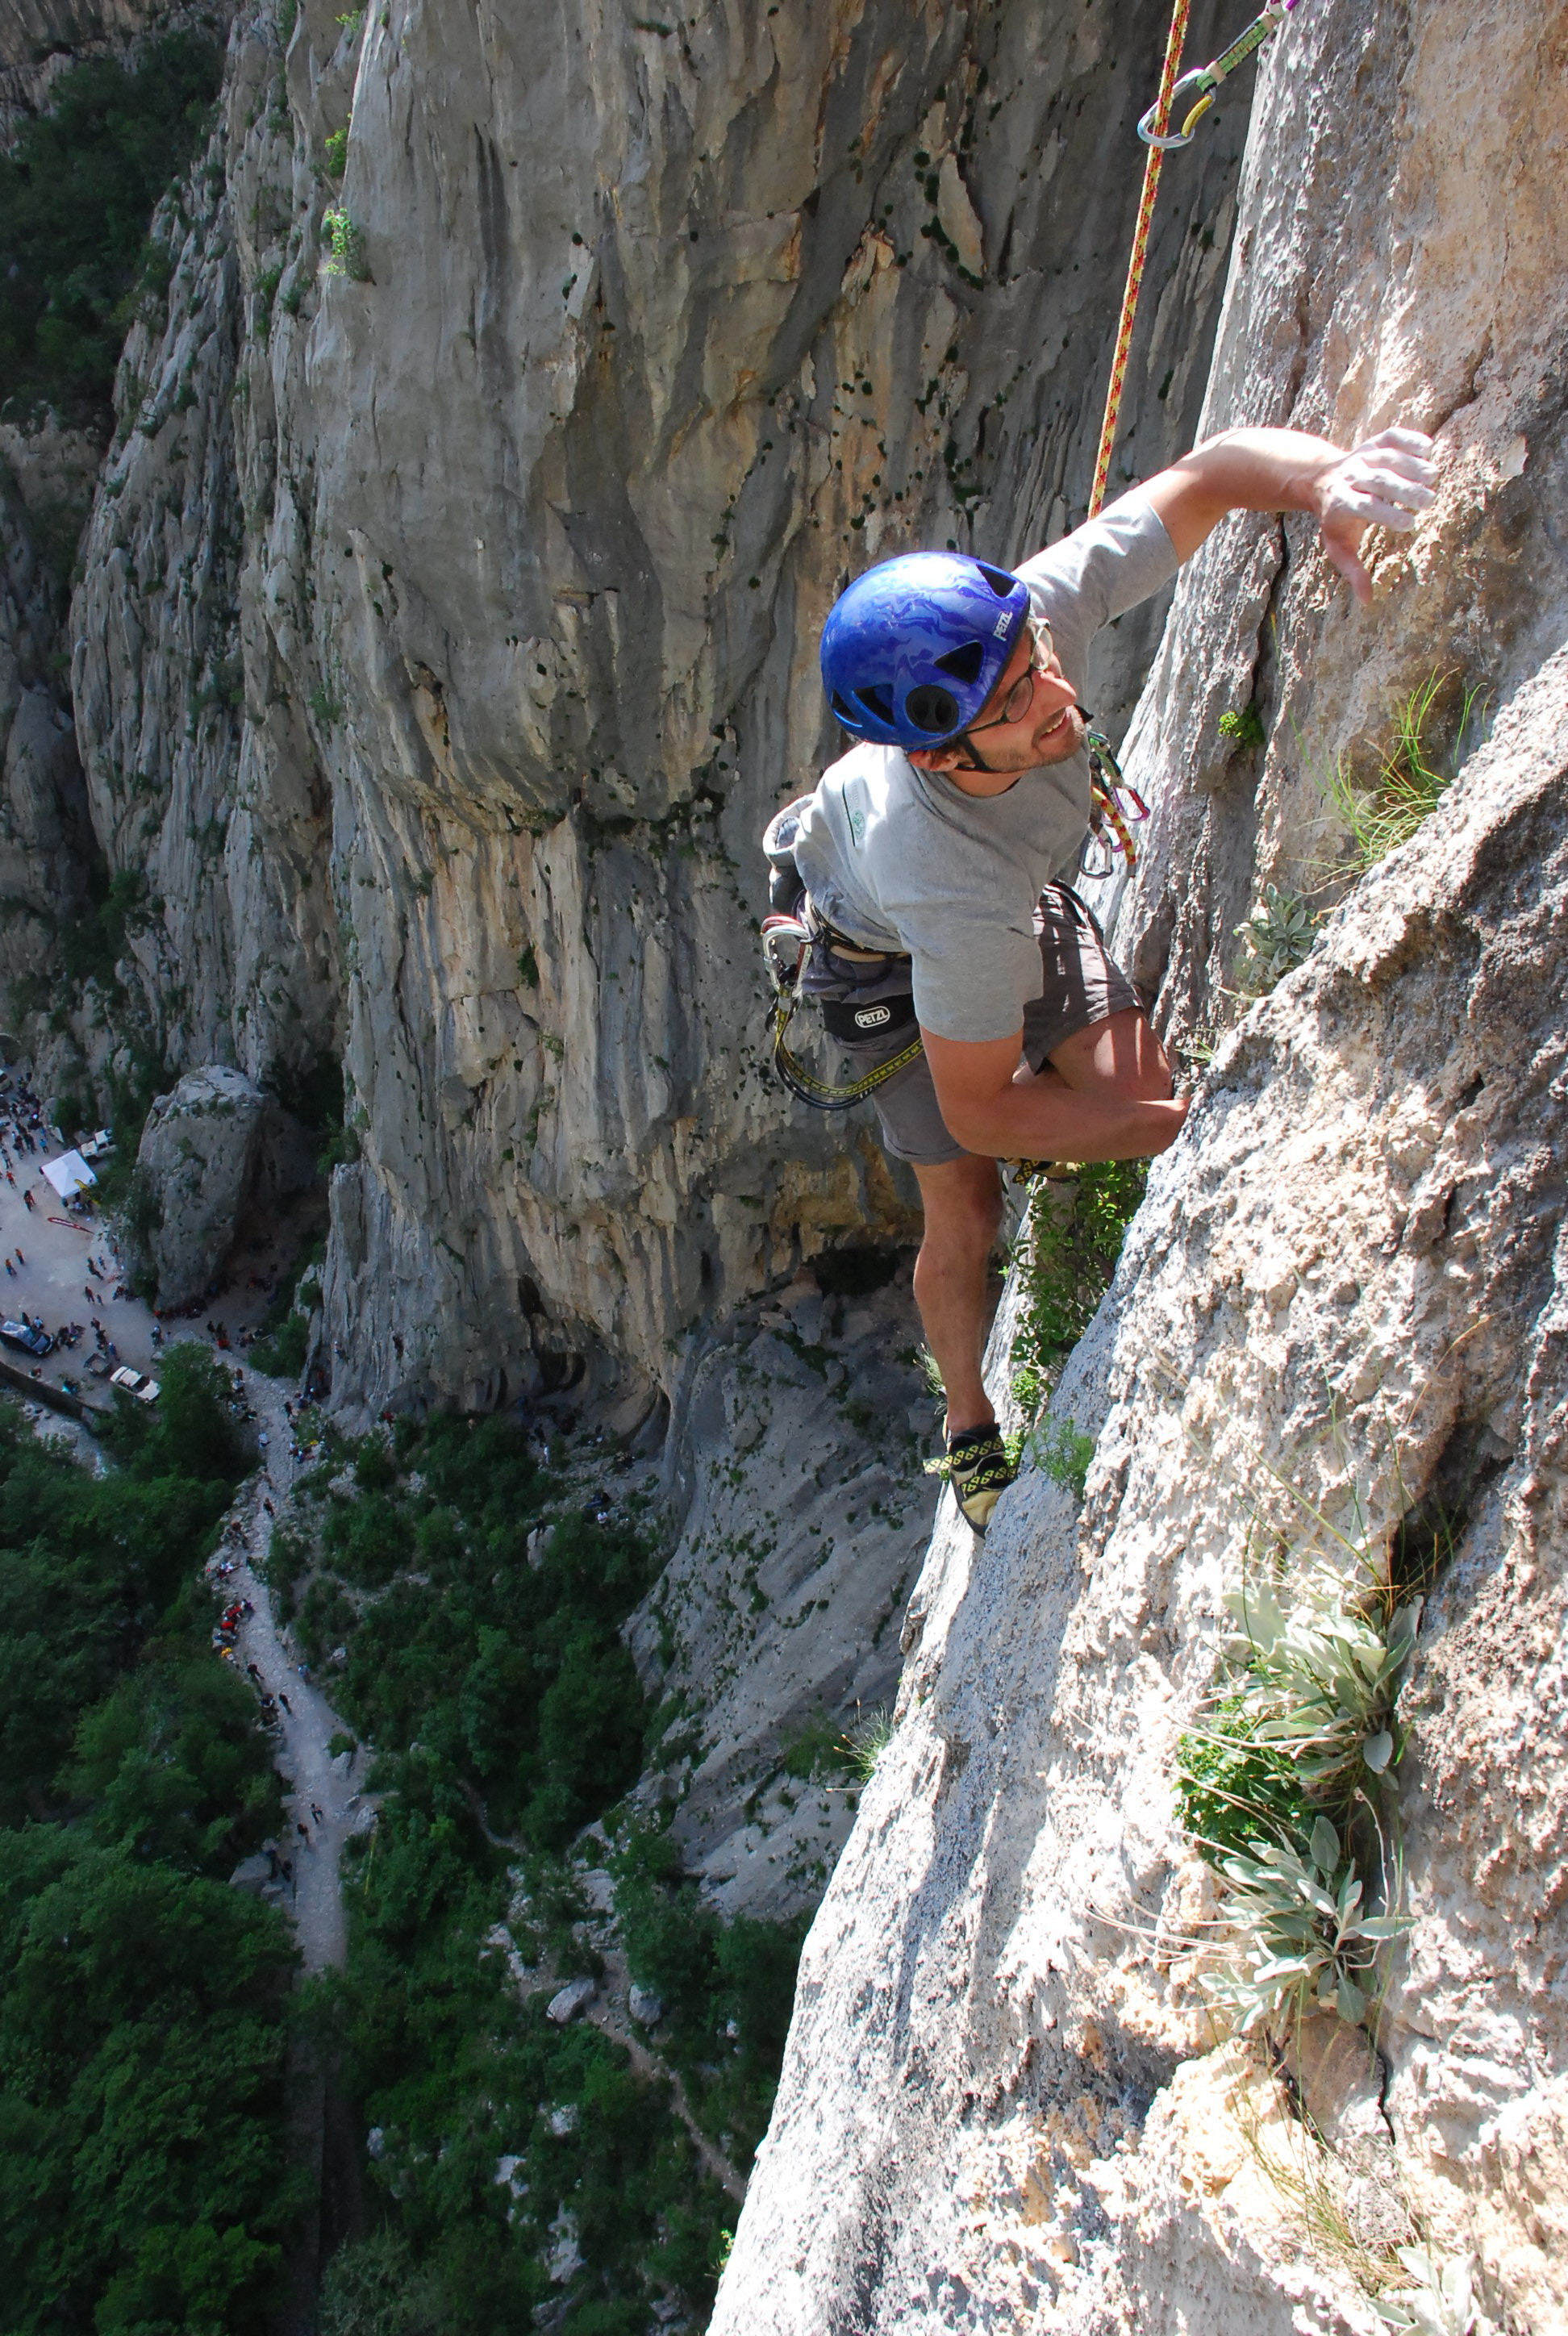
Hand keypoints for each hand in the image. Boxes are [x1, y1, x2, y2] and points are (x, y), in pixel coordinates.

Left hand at [1314, 426, 1437, 604]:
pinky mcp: (1373, 442)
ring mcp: (1362, 456)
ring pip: (1387, 457)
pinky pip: (1391, 437)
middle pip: (1378, 481)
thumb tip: (1367, 601)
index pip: (1365, 507)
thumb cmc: (1335, 520)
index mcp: (1342, 503)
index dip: (1386, 514)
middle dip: (1403, 489)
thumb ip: (1352, 572)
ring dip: (1411, 465)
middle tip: (1428, 501)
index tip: (1409, 524)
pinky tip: (1428, 448)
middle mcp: (1351, 477)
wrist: (1320, 480)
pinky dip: (1409, 439)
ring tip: (1433, 476)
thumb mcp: (1338, 547)